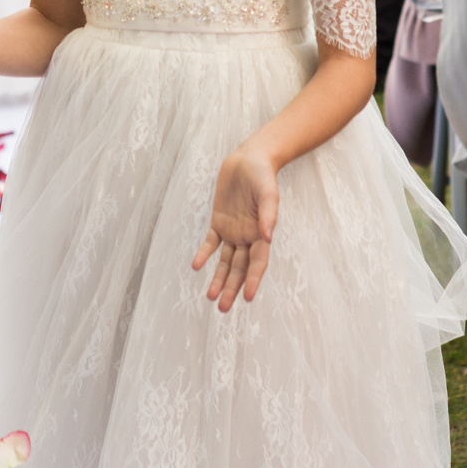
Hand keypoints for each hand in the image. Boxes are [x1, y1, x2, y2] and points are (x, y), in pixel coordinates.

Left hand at [193, 143, 277, 313]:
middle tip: (223, 308)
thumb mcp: (269, 192)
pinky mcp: (219, 222)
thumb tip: (268, 237)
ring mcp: (233, 231)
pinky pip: (211, 243)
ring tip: (210, 297)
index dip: (254, 280)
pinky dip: (204, 254)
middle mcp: (248, 236)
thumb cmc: (263, 175)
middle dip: (232, 288)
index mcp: (262, 233)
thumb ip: (269, 214)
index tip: (249, 298)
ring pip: (226, 261)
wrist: (248, 160)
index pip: (258, 262)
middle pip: (240, 268)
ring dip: (218, 278)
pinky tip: (197, 266)